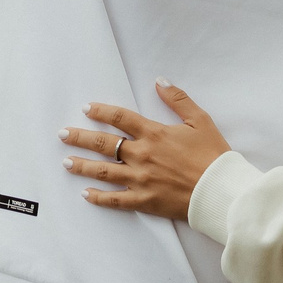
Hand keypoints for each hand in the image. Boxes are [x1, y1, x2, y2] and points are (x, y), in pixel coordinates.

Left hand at [60, 82, 232, 219]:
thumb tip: (160, 81)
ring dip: (82, 166)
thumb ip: (177, 99)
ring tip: (66, 162)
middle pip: (104, 143)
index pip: (120, 118)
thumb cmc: (213, 155)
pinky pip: (116, 200)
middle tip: (62, 135)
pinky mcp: (144, 201)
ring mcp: (140, 179)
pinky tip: (86, 194)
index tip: (86, 109)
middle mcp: (142, 155)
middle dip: (80, 138)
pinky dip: (99, 198)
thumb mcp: (200, 120)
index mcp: (154, 134)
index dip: (101, 111)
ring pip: (104, 171)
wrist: (220, 191)